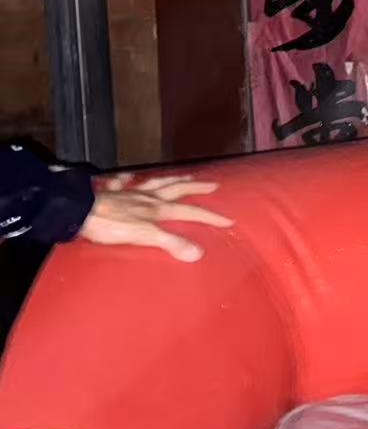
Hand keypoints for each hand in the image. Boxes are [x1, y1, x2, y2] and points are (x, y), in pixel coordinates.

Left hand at [78, 174, 231, 261]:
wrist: (78, 212)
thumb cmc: (111, 225)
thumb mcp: (144, 236)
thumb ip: (170, 242)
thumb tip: (198, 253)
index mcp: (157, 209)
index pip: (190, 211)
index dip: (210, 217)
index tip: (228, 220)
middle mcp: (147, 198)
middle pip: (176, 190)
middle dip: (196, 188)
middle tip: (212, 184)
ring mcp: (129, 193)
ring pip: (155, 183)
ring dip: (171, 179)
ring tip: (184, 176)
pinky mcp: (111, 194)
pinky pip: (122, 183)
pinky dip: (127, 180)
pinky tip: (129, 176)